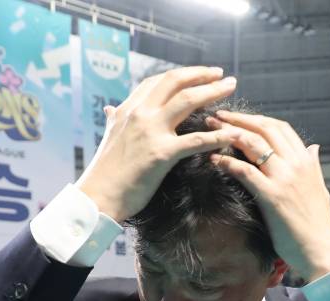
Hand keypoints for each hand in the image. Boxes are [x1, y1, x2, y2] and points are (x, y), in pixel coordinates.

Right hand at [76, 66, 241, 222]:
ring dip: (213, 91)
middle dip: (202, 74)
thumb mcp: (108, 138)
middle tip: (222, 75)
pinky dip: (217, 135)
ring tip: (231, 88)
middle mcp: (139, 114)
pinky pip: (196, 140)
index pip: (157, 81)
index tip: (200, 73)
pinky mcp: (161, 153)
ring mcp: (150, 132)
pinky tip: (232, 134)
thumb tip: (110, 109)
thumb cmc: (104, 173)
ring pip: (187, 101)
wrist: (97, 198)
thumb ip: (114, 120)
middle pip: (175, 82)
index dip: (182, 75)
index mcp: (128, 109)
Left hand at [207, 112, 329, 281]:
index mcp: (306, 160)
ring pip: (254, 144)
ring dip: (228, 134)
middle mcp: (296, 164)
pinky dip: (228, 162)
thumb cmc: (317, 223)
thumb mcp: (319, 187)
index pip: (280, 128)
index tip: (238, 117)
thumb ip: (313, 166)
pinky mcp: (272, 196)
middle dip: (238, 119)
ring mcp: (284, 179)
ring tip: (210, 131)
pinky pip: (246, 171)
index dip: (256, 119)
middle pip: (264, 129)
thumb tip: (313, 149)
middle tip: (216, 117)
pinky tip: (214, 160)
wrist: (321, 249)